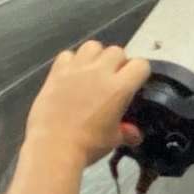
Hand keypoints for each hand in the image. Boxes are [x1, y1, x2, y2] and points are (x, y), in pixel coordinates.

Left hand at [21, 42, 147, 169]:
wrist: (53, 147)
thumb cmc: (85, 145)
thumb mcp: (113, 140)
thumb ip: (126, 132)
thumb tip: (133, 134)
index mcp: (119, 88)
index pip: (140, 65)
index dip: (139, 72)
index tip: (134, 81)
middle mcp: (99, 72)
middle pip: (117, 51)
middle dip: (118, 62)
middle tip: (113, 78)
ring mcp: (76, 70)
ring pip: (93, 46)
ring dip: (96, 56)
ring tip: (93, 71)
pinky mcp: (57, 73)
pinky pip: (67, 55)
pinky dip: (72, 61)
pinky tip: (72, 75)